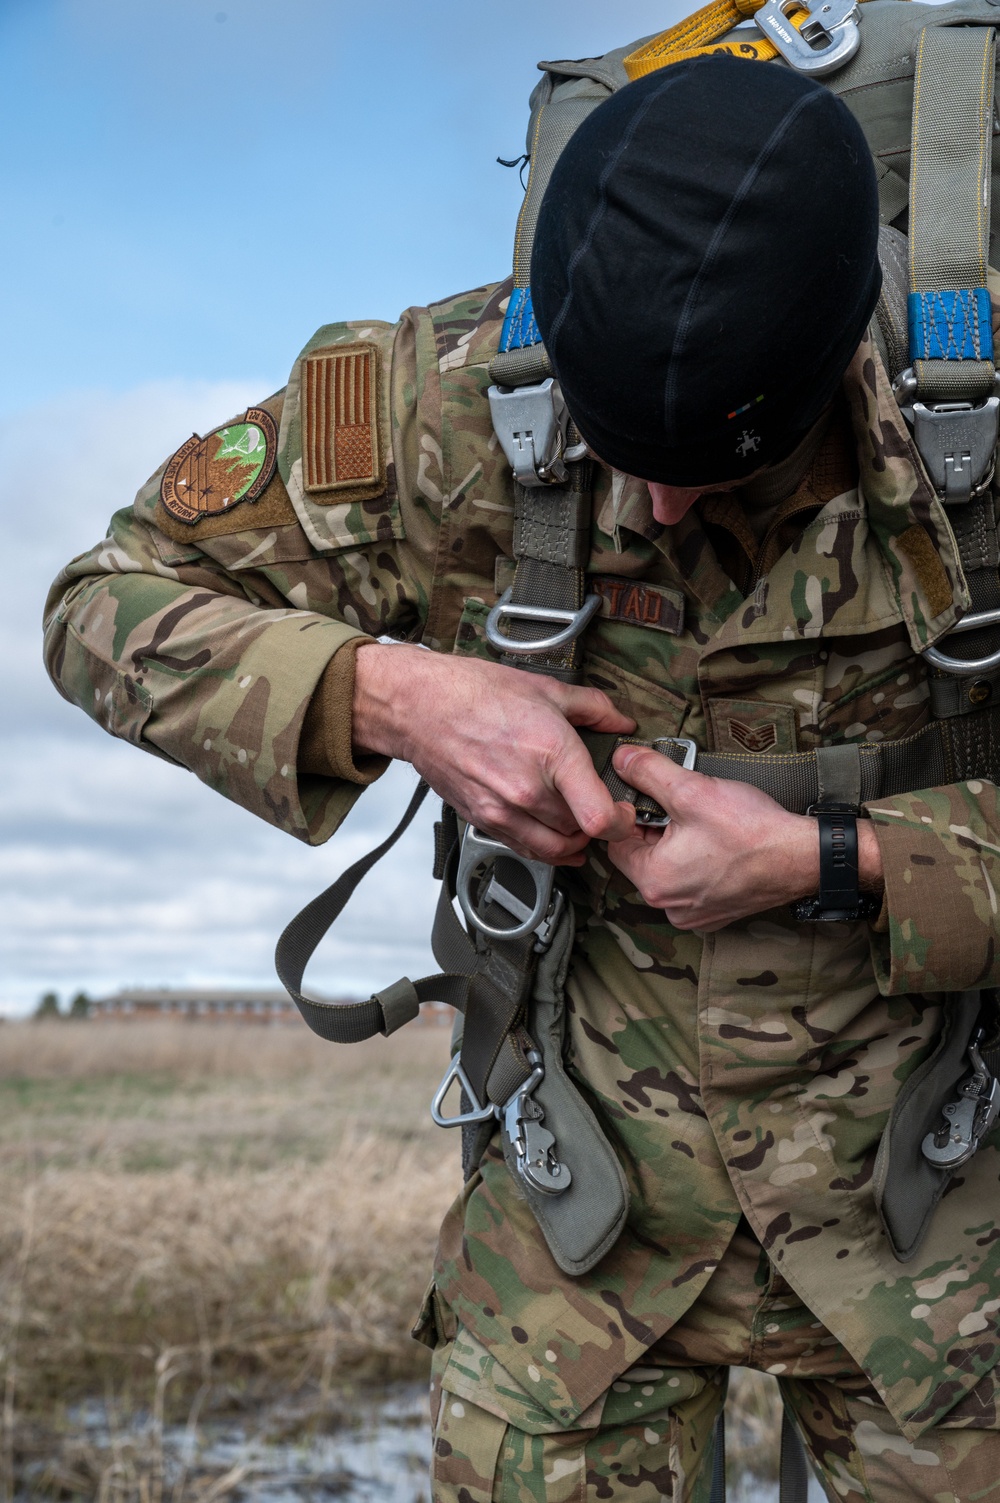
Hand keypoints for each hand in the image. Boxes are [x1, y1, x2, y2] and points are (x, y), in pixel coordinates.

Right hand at [352, 644, 636, 863]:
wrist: (419, 706)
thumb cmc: (475, 692)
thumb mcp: (545, 689)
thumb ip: (593, 708)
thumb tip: (621, 722)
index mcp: (552, 754)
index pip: (598, 817)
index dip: (621, 823)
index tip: (624, 813)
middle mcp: (526, 790)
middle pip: (580, 834)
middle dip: (597, 825)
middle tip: (602, 809)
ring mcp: (501, 809)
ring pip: (553, 850)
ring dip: (572, 843)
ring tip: (580, 827)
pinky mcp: (482, 819)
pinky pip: (523, 848)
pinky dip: (543, 847)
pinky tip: (550, 832)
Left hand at [606, 744, 831, 930]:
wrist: (804, 857)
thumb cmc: (751, 829)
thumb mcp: (691, 789)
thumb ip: (648, 771)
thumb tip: (620, 759)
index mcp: (654, 882)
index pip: (616, 843)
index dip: (631, 815)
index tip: (652, 798)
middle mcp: (669, 908)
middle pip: (642, 858)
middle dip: (656, 830)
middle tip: (683, 808)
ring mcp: (694, 915)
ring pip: (668, 871)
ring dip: (677, 846)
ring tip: (703, 824)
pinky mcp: (715, 914)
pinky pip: (692, 885)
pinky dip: (698, 864)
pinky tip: (718, 846)